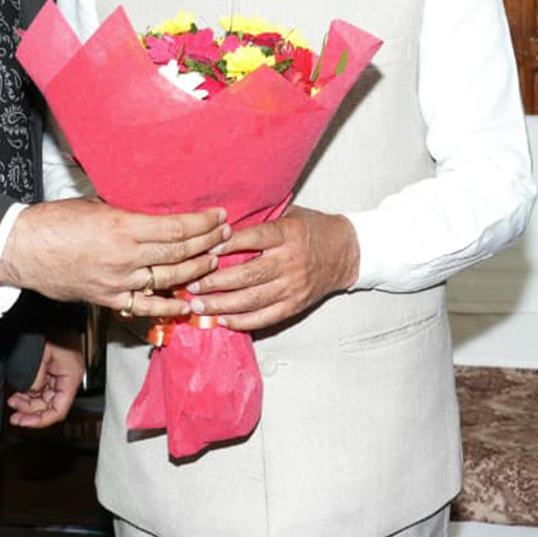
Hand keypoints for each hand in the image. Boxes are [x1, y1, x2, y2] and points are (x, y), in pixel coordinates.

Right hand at [0, 198, 227, 317]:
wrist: (22, 249)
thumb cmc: (54, 222)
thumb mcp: (96, 205)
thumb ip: (127, 212)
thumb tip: (152, 211)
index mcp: (123, 228)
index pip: (176, 228)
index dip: (203, 223)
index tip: (218, 216)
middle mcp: (125, 257)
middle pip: (179, 252)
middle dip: (207, 243)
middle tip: (224, 235)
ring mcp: (118, 281)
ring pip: (168, 278)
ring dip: (195, 270)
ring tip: (212, 259)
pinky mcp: (108, 298)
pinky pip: (146, 306)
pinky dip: (168, 306)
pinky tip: (186, 302)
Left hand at [7, 330, 83, 428]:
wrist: (56, 314)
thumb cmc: (54, 329)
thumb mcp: (41, 356)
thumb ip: (35, 379)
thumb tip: (30, 392)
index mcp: (70, 378)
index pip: (58, 410)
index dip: (41, 420)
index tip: (23, 422)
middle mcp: (67, 379)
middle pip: (50, 407)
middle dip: (30, 411)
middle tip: (14, 414)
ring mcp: (59, 376)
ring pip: (44, 399)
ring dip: (28, 403)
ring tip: (13, 401)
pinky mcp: (52, 371)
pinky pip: (41, 388)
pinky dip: (29, 393)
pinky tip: (19, 392)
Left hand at [182, 206, 359, 330]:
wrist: (346, 252)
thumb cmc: (312, 230)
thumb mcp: (290, 215)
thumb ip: (262, 221)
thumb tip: (221, 223)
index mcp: (289, 235)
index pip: (255, 238)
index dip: (229, 243)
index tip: (206, 247)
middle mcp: (291, 262)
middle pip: (248, 275)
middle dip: (215, 282)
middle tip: (191, 284)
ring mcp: (293, 287)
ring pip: (252, 300)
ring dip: (221, 305)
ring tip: (198, 306)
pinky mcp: (295, 305)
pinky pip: (265, 318)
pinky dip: (242, 321)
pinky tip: (223, 319)